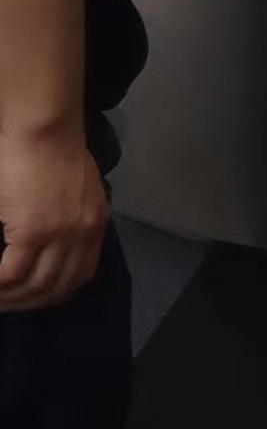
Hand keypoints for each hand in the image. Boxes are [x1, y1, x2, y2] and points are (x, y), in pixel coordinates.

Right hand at [0, 128, 107, 312]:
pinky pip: (11, 275)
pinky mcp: (34, 231)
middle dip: (28, 302)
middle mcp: (82, 233)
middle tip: (6, 302)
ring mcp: (60, 234)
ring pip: (34, 287)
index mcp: (94, 222)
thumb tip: (51, 241)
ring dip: (11, 298)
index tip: (33, 297)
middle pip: (57, 288)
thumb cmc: (54, 148)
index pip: (80, 275)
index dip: (54, 293)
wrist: (44, 127)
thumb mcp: (77, 188)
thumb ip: (72, 216)